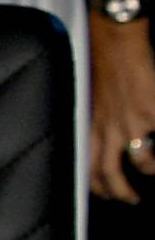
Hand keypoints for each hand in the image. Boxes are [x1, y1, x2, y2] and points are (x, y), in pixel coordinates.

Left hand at [91, 18, 154, 204]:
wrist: (116, 40)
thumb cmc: (105, 66)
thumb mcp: (95, 100)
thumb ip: (102, 122)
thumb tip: (108, 139)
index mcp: (94, 125)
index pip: (90, 165)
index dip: (97, 185)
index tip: (104, 195)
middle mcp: (110, 127)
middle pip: (111, 172)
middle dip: (121, 191)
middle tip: (130, 199)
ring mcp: (133, 119)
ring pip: (142, 159)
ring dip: (149, 168)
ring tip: (151, 170)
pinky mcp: (153, 108)